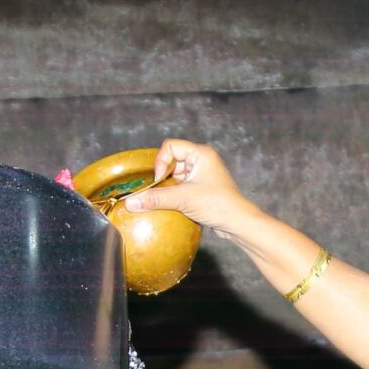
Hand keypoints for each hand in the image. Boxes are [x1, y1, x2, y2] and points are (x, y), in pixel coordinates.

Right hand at [120, 138, 257, 232]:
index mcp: (201, 153)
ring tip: (171, 200)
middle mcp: (203, 160)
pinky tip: (176, 206)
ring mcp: (203, 174)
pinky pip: (183, 186)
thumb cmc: (217, 204)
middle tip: (163, 192)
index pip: (170, 146)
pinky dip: (176, 194)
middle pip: (172, 161)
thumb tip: (130, 202)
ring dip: (170, 188)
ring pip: (176, 175)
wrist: (237, 222)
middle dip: (165, 177)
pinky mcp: (203, 188)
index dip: (161, 162)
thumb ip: (155, 199)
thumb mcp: (182, 199)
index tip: (161, 180)